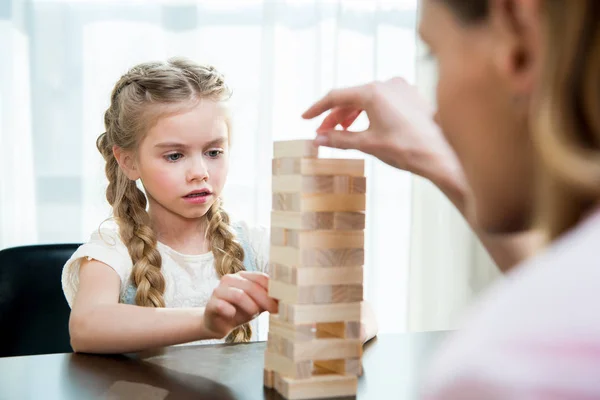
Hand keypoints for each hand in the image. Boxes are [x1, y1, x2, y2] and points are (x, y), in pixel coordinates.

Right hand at [203, 271, 277, 338]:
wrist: (218, 324)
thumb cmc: (240, 311)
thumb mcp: (257, 304)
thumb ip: (268, 299)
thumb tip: (287, 299)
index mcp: (242, 276)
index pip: (260, 277)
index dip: (273, 290)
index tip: (282, 302)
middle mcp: (230, 279)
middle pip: (252, 287)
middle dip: (265, 300)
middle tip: (274, 311)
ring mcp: (219, 290)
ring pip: (239, 295)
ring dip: (251, 306)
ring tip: (255, 314)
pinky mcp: (211, 303)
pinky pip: (222, 305)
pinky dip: (230, 311)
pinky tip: (233, 315)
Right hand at [302, 78, 464, 192]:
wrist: (440, 155)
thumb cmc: (406, 148)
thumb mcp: (367, 144)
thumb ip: (339, 139)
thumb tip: (318, 139)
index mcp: (373, 92)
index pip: (336, 96)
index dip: (318, 108)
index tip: (306, 118)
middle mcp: (387, 84)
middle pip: (352, 97)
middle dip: (335, 116)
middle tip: (322, 133)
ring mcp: (401, 89)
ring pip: (367, 99)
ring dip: (351, 115)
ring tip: (341, 132)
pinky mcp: (411, 97)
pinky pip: (383, 101)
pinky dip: (369, 112)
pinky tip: (364, 127)